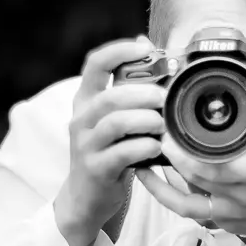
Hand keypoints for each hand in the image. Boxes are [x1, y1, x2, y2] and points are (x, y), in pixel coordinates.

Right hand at [54, 36, 165, 245]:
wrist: (85, 198)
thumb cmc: (108, 153)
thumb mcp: (112, 120)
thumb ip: (127, 91)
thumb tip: (147, 48)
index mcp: (85, 101)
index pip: (94, 64)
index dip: (118, 50)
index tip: (144, 48)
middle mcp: (81, 120)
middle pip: (110, 96)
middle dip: (143, 94)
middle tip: (164, 99)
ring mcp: (86, 145)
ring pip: (115, 123)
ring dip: (146, 120)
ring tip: (162, 125)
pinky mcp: (96, 169)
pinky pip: (122, 153)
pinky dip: (144, 146)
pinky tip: (156, 147)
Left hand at [136, 77, 245, 243]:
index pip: (212, 164)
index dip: (184, 152)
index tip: (169, 132)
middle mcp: (238, 196)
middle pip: (192, 179)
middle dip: (169, 158)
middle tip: (156, 136)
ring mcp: (229, 214)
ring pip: (184, 203)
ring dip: (161, 187)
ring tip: (143, 166)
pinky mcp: (224, 224)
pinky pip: (192, 213)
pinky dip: (174, 199)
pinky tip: (161, 184)